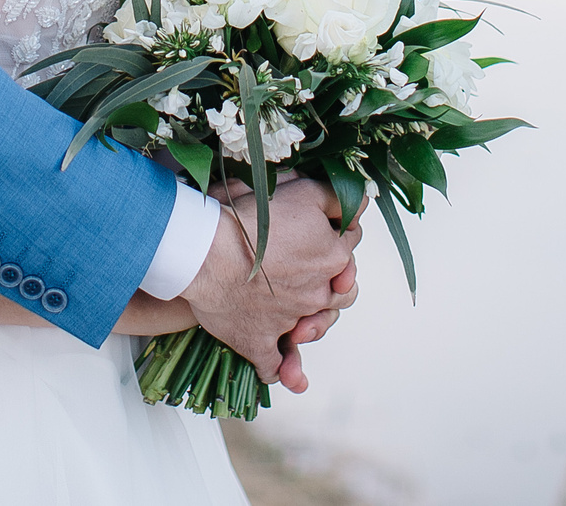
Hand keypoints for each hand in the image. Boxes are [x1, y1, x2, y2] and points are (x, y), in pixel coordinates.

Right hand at [180, 179, 361, 385]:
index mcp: (333, 258)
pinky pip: (274, 365)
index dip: (336, 244)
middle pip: (340, 295)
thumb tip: (358, 202)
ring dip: (311, 327)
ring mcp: (289, 321)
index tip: (321, 238)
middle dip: (332, 289)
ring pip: (312, 329)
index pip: (349, 253)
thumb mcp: (302, 191)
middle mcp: (317, 293)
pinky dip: (282, 371)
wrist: (206, 250)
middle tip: (314, 279)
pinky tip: (285, 374)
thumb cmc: (250, 218)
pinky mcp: (259, 342)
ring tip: (302, 326)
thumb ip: (335, 196)